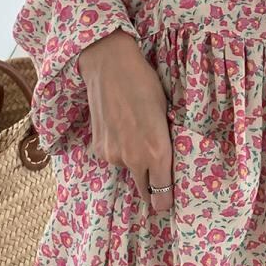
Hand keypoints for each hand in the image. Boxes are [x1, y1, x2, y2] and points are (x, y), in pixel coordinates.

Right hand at [79, 32, 171, 206]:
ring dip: (133, 162)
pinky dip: (118, 150)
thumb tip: (165, 166)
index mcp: (157, 153)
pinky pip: (113, 158)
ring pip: (128, 170)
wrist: (109, 65)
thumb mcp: (164, 115)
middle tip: (155, 175)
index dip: (165, 201)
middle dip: (151, 187)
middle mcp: (134, 160)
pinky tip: (119, 128)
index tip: (167, 201)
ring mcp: (113, 156)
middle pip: (144, 190)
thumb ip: (165, 145)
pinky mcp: (98, 149)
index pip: (162, 196)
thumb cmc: (144, 83)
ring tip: (135, 134)